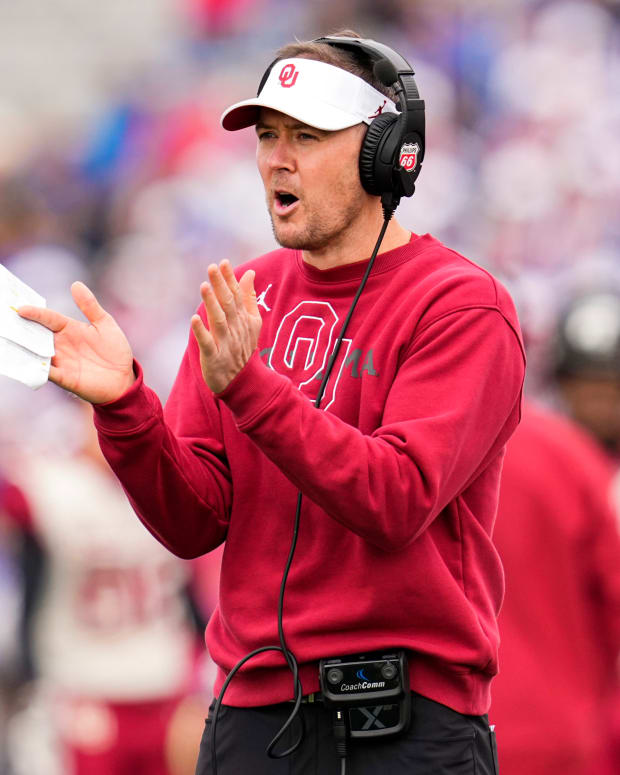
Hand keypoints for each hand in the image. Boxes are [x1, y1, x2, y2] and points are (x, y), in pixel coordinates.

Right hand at [18, 281, 134, 403]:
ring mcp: (60, 361)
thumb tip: (76, 284)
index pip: (48, 318)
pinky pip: (46, 372)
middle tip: (6, 322)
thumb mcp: (105, 325)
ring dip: (24, 348)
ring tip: (11, 341)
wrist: (124, 379)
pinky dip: (37, 368)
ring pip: (36, 353)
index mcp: (69, 329)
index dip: (35, 313)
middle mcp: (60, 344)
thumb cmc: (114, 350)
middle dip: (22, 329)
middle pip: (36, 334)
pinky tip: (28, 364)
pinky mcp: (64, 378)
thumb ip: (90, 306)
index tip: (21, 308)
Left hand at [191, 260, 261, 392]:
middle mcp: (235, 329)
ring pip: (219, 321)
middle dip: (221, 286)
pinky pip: (207, 343)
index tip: (223, 263)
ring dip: (212, 304)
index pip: (237, 295)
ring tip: (204, 286)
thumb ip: (249, 297)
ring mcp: (225, 343)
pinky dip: (201, 332)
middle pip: (228, 304)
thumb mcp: (252, 322)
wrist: (242, 380)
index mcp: (243, 319)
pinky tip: (194, 319)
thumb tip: (249, 273)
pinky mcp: (214, 357)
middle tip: (212, 267)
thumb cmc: (243, 347)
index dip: (230, 279)